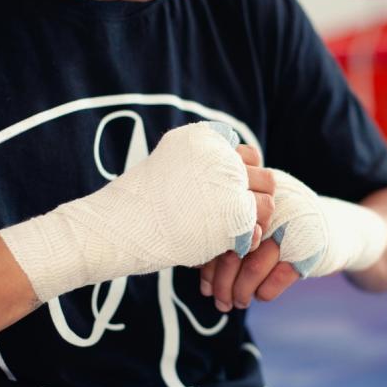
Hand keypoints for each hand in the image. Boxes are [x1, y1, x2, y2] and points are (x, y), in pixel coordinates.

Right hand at [0, 121, 257, 302]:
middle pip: (265, 177)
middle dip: (255, 199)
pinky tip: (222, 247)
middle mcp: (222, 155)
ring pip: (269, 202)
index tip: (224, 198)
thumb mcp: (171, 165)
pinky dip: (244, 241)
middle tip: (234, 221)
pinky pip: (256, 229)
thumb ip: (206, 165)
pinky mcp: (235, 215)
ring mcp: (231, 184)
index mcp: (206, 138)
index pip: (249, 155)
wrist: (117, 227)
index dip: (242, 179)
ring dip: (256, 220)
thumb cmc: (139, 203)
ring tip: (231, 235)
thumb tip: (246, 170)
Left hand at [199, 147, 299, 312]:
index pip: (221, 232)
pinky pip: (278, 278)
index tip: (204, 285)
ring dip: (241, 292)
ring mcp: (292, 226)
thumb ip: (233, 234)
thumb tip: (195, 267)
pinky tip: (260, 296)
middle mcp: (272, 206)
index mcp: (254, 195)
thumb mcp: (262, 220)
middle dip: (222, 282)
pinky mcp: (311, 247)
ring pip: (253, 266)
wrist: (340, 229)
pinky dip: (265, 292)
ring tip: (236, 303)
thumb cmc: (286, 229)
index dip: (209, 262)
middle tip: (218, 301)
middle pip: (234, 249)